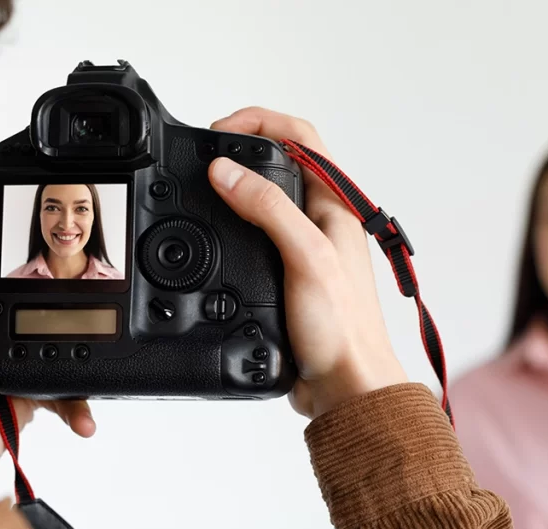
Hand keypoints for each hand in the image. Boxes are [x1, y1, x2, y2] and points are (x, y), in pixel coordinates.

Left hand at [0, 185, 94, 512]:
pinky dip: (83, 407)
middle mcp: (9, 321)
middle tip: (119, 291)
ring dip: (93, 361)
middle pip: (62, 300)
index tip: (79, 215)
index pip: (20, 255)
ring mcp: (28, 356)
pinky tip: (84, 417)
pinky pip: (74, 394)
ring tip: (104, 365)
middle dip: (92, 301)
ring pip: (76, 348)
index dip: (45, 235)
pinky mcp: (39, 391)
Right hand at [209, 107, 406, 417]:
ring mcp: (304, 245)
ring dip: (234, 186)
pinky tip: (213, 233)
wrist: (344, 386)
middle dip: (240, 148)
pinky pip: (255, 235)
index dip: (259, 122)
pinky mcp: (287, 272)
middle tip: (205, 153)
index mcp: (336, 205)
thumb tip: (227, 171)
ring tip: (203, 185)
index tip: (219, 132)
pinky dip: (231, 225)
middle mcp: (322, 220)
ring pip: (265, 198)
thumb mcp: (305, 257)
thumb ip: (269, 209)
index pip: (300, 136)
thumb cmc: (343, 329)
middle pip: (279, 161)